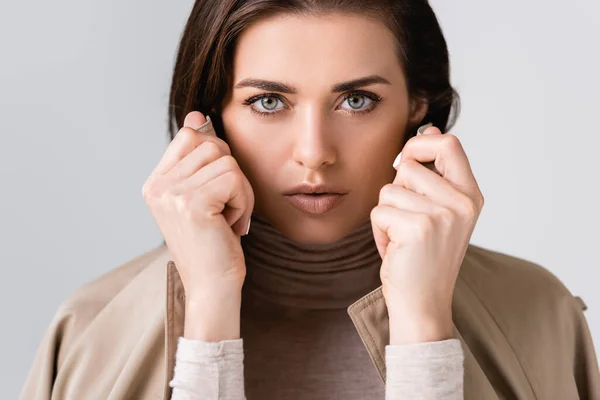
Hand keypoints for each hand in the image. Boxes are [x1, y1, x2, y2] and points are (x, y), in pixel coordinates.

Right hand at [142, 111, 254, 339]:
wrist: (212, 288)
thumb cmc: (213, 244)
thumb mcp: (202, 197)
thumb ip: (198, 160)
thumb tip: (197, 115)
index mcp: (155, 183)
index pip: (189, 136)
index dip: (215, 154)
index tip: (220, 186)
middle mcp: (157, 186)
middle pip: (213, 145)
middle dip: (232, 176)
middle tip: (226, 209)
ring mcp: (171, 194)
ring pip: (227, 161)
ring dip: (240, 192)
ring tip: (228, 220)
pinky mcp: (192, 203)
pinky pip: (234, 179)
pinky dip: (243, 203)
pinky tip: (231, 226)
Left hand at [370, 124, 483, 343]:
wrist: (423, 304)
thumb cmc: (424, 258)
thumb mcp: (440, 212)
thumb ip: (435, 174)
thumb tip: (429, 128)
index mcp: (471, 195)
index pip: (449, 143)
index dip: (421, 143)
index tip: (408, 161)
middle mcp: (463, 202)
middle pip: (411, 163)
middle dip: (396, 187)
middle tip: (406, 216)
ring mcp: (443, 215)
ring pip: (389, 188)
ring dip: (385, 213)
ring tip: (401, 238)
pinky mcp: (419, 228)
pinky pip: (379, 211)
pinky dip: (378, 231)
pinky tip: (395, 250)